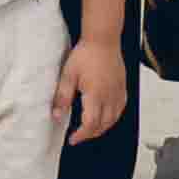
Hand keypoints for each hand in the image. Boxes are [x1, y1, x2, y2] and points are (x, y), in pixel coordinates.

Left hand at [52, 32, 125, 147]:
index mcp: (95, 95)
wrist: (103, 39)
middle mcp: (109, 96)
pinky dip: (113, 118)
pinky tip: (106, 117)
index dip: (81, 135)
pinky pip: (120, 109)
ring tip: (90, 129)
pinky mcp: (122, 88)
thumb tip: (56, 115)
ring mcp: (118, 92)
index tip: (73, 139)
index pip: (90, 124)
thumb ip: (62, 97)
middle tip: (79, 135)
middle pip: (103, 125)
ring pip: (113, 119)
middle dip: (90, 134)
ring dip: (102, 128)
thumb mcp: (68, 75)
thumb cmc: (86, 54)